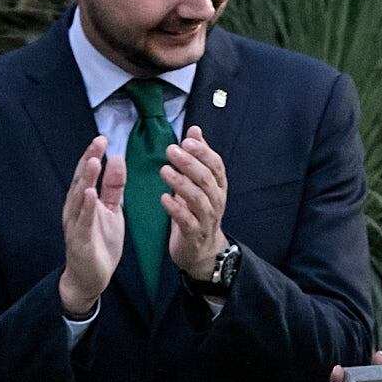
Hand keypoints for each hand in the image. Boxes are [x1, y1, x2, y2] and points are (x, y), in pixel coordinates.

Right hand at [58, 135, 122, 316]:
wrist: (90, 277)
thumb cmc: (100, 241)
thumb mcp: (112, 210)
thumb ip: (113, 187)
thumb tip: (117, 159)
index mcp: (83, 201)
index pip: (87, 174)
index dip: (93, 155)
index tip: (103, 138)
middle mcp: (75, 209)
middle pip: (80, 180)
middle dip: (88, 160)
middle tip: (98, 142)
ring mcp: (76, 225)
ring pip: (78, 198)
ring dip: (85, 179)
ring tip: (92, 161)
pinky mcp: (80, 241)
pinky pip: (83, 222)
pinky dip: (85, 208)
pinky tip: (90, 194)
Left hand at [163, 126, 229, 279]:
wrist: (202, 251)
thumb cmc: (197, 212)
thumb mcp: (199, 183)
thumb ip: (198, 156)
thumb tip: (195, 130)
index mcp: (218, 187)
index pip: (216, 166)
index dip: (204, 152)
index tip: (187, 140)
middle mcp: (216, 202)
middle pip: (207, 180)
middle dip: (189, 164)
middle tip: (171, 150)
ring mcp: (206, 219)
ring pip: (198, 199)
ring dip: (181, 184)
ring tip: (164, 170)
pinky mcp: (194, 235)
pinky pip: (187, 221)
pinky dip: (175, 209)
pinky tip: (163, 198)